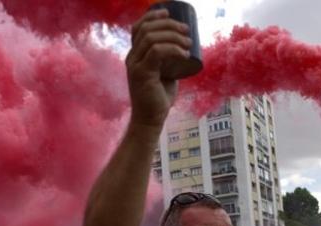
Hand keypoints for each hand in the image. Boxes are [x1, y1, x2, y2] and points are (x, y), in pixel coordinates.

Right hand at [126, 9, 191, 127]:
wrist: (150, 119)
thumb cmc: (158, 98)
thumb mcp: (164, 74)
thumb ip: (168, 62)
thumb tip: (183, 50)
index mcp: (135, 55)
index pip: (138, 27)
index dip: (153, 16)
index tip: (169, 12)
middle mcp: (131, 57)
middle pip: (147, 29)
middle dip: (169, 24)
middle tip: (187, 30)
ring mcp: (135, 65)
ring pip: (151, 38)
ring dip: (173, 36)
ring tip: (189, 42)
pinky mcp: (142, 74)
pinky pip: (156, 52)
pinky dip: (172, 49)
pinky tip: (184, 52)